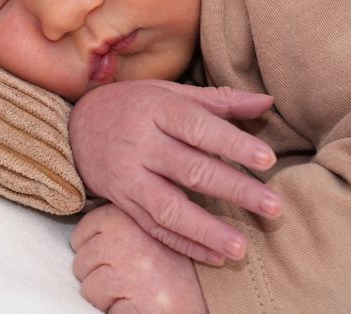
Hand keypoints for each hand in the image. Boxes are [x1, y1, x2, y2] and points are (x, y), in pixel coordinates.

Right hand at [69, 80, 280, 264]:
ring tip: (241, 247)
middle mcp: (142, 145)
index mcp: (157, 110)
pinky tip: (215, 257)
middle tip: (273, 206)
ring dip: (207, 230)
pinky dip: (185, 245)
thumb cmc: (134, 105)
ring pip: (169, 208)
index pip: (198, 127)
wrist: (77, 127)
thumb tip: (267, 102)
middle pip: (191, 170)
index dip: (232, 143)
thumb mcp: (171, 93)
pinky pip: (154, 229)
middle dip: (235, 190)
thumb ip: (220, 101)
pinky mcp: (123, 203)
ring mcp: (130, 178)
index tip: (267, 160)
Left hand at [72, 203, 207, 312]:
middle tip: (131, 278)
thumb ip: (121, 225)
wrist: (208, 299)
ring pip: (89, 289)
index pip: (83, 232)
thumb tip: (84, 234)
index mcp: (130, 215)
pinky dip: (118, 312)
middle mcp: (130, 237)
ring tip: (137, 291)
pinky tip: (139, 304)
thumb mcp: (150, 230)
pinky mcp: (138, 300)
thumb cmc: (175, 268)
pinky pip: (103, 310)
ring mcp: (133, 270)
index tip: (118, 258)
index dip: (96, 251)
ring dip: (107, 298)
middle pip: (81, 261)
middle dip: (99, 276)